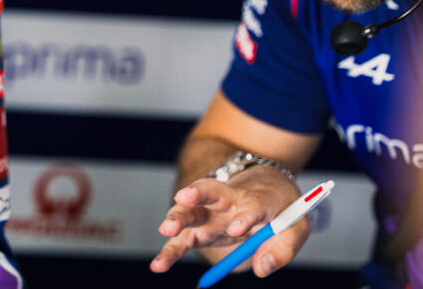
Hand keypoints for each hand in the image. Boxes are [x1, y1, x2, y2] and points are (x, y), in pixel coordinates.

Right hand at [149, 166, 305, 277]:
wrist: (264, 186)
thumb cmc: (281, 209)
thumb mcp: (296, 226)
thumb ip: (282, 249)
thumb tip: (260, 268)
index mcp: (258, 196)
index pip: (252, 203)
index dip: (244, 215)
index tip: (237, 228)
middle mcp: (228, 198)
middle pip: (210, 192)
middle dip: (196, 195)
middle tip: (184, 197)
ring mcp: (210, 210)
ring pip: (190, 210)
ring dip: (177, 217)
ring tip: (166, 228)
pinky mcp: (199, 225)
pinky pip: (182, 237)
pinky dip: (171, 250)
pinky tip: (159, 264)